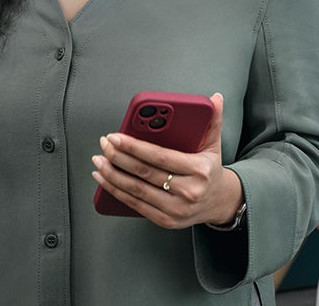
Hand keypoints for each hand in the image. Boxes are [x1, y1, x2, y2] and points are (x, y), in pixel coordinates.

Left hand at [90, 93, 242, 229]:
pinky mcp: (165, 220)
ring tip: (99, 160)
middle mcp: (188, 192)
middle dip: (118, 157)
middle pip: (144, 173)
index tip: (116, 137)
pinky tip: (104, 179)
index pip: (160, 157)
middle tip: (104, 144)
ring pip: (136, 190)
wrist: (219, 203)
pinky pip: (135, 205)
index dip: (134, 147)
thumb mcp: (214, 145)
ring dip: (112, 175)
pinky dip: (116, 191)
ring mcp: (176, 209)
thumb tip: (215, 98)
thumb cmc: (210, 171)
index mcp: (199, 170)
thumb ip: (213, 120)